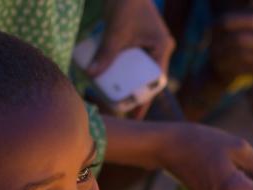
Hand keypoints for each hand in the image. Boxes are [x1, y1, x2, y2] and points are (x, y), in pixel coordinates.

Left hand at [88, 0, 174, 118]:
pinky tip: (115, 81)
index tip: (135, 116)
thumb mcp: (115, 33)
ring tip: (117, 100)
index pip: (156, 81)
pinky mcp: (139, 39)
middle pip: (148, 78)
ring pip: (141, 70)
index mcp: (162, 48)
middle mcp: (159, 47)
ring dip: (130, 84)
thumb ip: (105, 53)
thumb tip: (90, 75)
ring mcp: (150, 43)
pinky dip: (126, 71)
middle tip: (123, 112)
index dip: (145, 100)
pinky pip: (135, 61)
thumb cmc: (125, 3)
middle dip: (136, 95)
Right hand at [209, 10, 252, 86]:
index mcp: (216, 27)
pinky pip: (241, 71)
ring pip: (239, 56)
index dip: (245, 20)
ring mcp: (216, 59)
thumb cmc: (235, 43)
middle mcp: (213, 42)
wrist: (216, 72)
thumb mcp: (241, 26)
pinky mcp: (222, 74)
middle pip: (236, 40)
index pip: (227, 22)